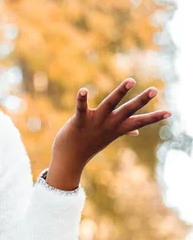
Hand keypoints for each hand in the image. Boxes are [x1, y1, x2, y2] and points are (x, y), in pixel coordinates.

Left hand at [48, 78, 170, 188]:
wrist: (69, 159)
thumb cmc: (89, 145)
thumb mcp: (108, 137)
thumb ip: (122, 131)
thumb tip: (136, 132)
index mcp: (116, 129)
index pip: (139, 122)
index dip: (154, 118)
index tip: (170, 112)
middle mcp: (108, 125)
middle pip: (127, 111)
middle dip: (141, 100)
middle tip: (155, 89)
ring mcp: (94, 123)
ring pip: (109, 105)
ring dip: (120, 92)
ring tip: (131, 80)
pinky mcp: (78, 121)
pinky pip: (81, 108)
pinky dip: (82, 99)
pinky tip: (83, 89)